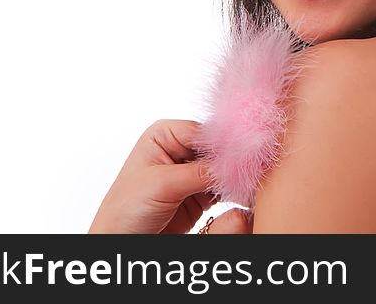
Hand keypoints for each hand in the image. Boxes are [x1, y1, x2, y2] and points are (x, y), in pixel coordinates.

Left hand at [89, 119, 246, 233]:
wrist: (120, 243)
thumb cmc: (124, 210)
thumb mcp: (163, 185)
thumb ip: (200, 172)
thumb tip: (237, 163)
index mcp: (165, 134)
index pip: (206, 132)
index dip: (227, 143)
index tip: (249, 154)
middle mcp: (180, 148)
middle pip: (219, 150)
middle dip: (236, 162)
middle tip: (256, 172)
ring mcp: (191, 173)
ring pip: (225, 170)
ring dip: (238, 178)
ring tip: (253, 185)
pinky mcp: (200, 195)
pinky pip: (225, 189)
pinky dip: (236, 193)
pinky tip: (247, 196)